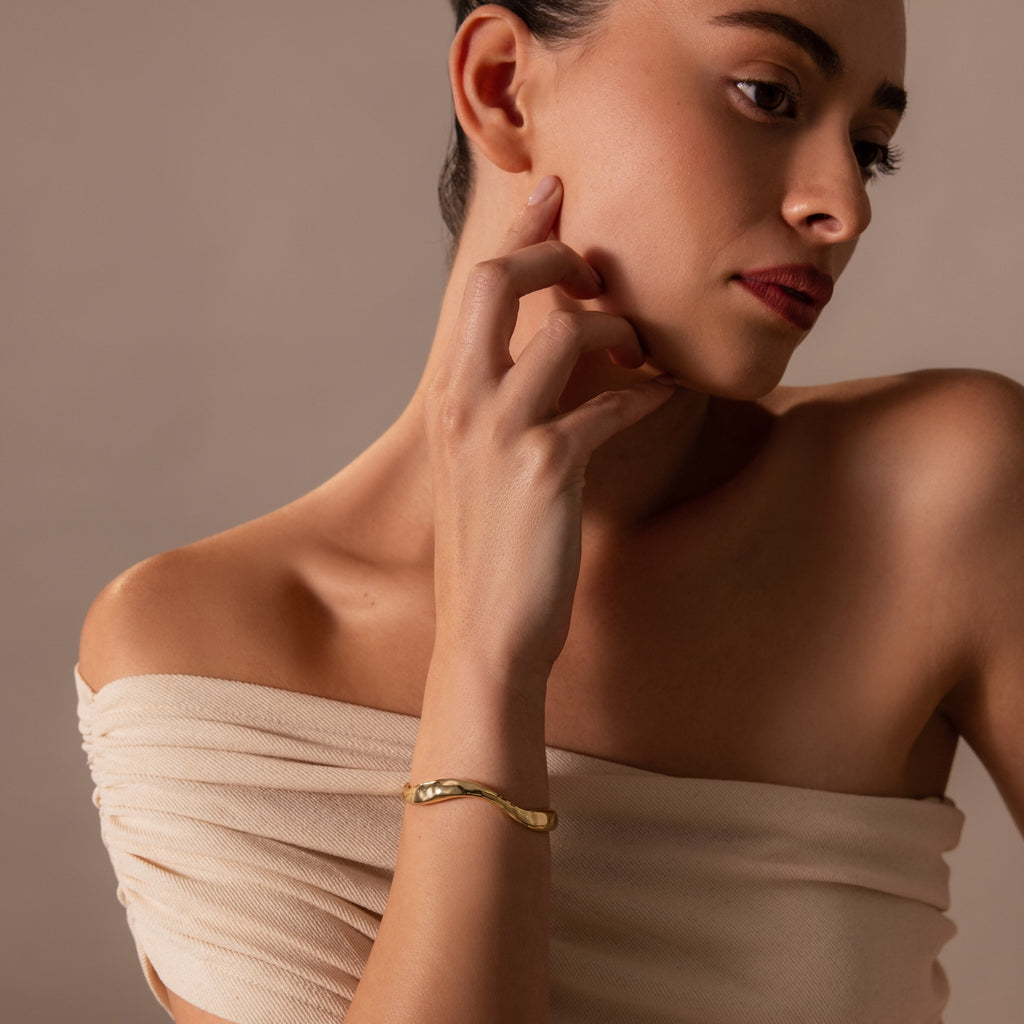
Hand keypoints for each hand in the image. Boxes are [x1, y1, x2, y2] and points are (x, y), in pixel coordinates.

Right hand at [425, 176, 675, 677]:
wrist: (485, 633)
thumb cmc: (489, 549)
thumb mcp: (480, 465)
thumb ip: (502, 405)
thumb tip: (555, 358)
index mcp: (447, 398)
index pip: (473, 292)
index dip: (516, 234)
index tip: (551, 194)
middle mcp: (463, 403)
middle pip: (500, 282)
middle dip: (555, 253)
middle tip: (598, 264)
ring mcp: (502, 432)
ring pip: (564, 333)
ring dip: (615, 327)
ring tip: (642, 345)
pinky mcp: (548, 467)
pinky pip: (610, 404)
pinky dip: (645, 393)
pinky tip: (665, 396)